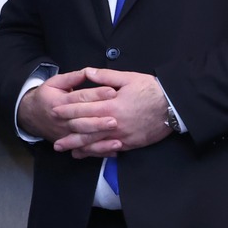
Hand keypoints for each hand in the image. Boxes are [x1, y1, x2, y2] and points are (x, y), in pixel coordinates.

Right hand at [16, 68, 118, 142]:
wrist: (31, 116)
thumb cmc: (46, 97)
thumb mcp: (54, 83)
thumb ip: (71, 78)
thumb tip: (88, 72)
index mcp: (59, 102)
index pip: (79, 98)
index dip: (96, 94)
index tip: (113, 91)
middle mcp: (62, 120)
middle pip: (82, 122)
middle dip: (99, 122)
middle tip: (115, 120)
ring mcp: (65, 134)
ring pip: (84, 138)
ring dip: (100, 140)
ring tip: (117, 140)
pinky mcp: (69, 144)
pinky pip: (85, 150)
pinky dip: (99, 151)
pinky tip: (113, 150)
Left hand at [50, 68, 174, 158]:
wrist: (174, 106)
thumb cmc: (152, 90)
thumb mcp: (129, 78)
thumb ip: (106, 77)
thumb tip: (88, 72)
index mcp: (111, 105)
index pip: (83, 108)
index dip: (67, 110)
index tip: (55, 112)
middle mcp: (113, 122)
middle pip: (85, 129)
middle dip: (68, 133)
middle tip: (53, 138)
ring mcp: (122, 135)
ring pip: (95, 142)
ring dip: (78, 146)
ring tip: (64, 149)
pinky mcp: (131, 143)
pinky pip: (109, 149)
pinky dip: (96, 152)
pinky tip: (86, 154)